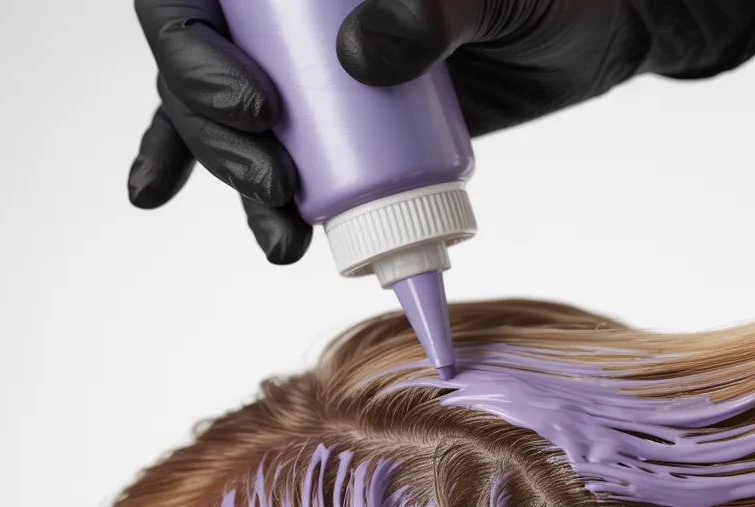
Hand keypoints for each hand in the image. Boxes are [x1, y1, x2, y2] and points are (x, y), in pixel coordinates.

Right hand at [128, 0, 754, 263]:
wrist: (596, 31)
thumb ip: (435, 7)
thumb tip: (360, 55)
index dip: (192, 49)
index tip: (260, 110)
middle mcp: (292, 9)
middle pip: (201, 63)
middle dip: (215, 137)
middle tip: (277, 186)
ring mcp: (309, 63)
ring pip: (226, 116)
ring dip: (233, 178)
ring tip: (281, 237)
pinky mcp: (340, 119)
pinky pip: (263, 140)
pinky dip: (211, 168)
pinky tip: (157, 194)